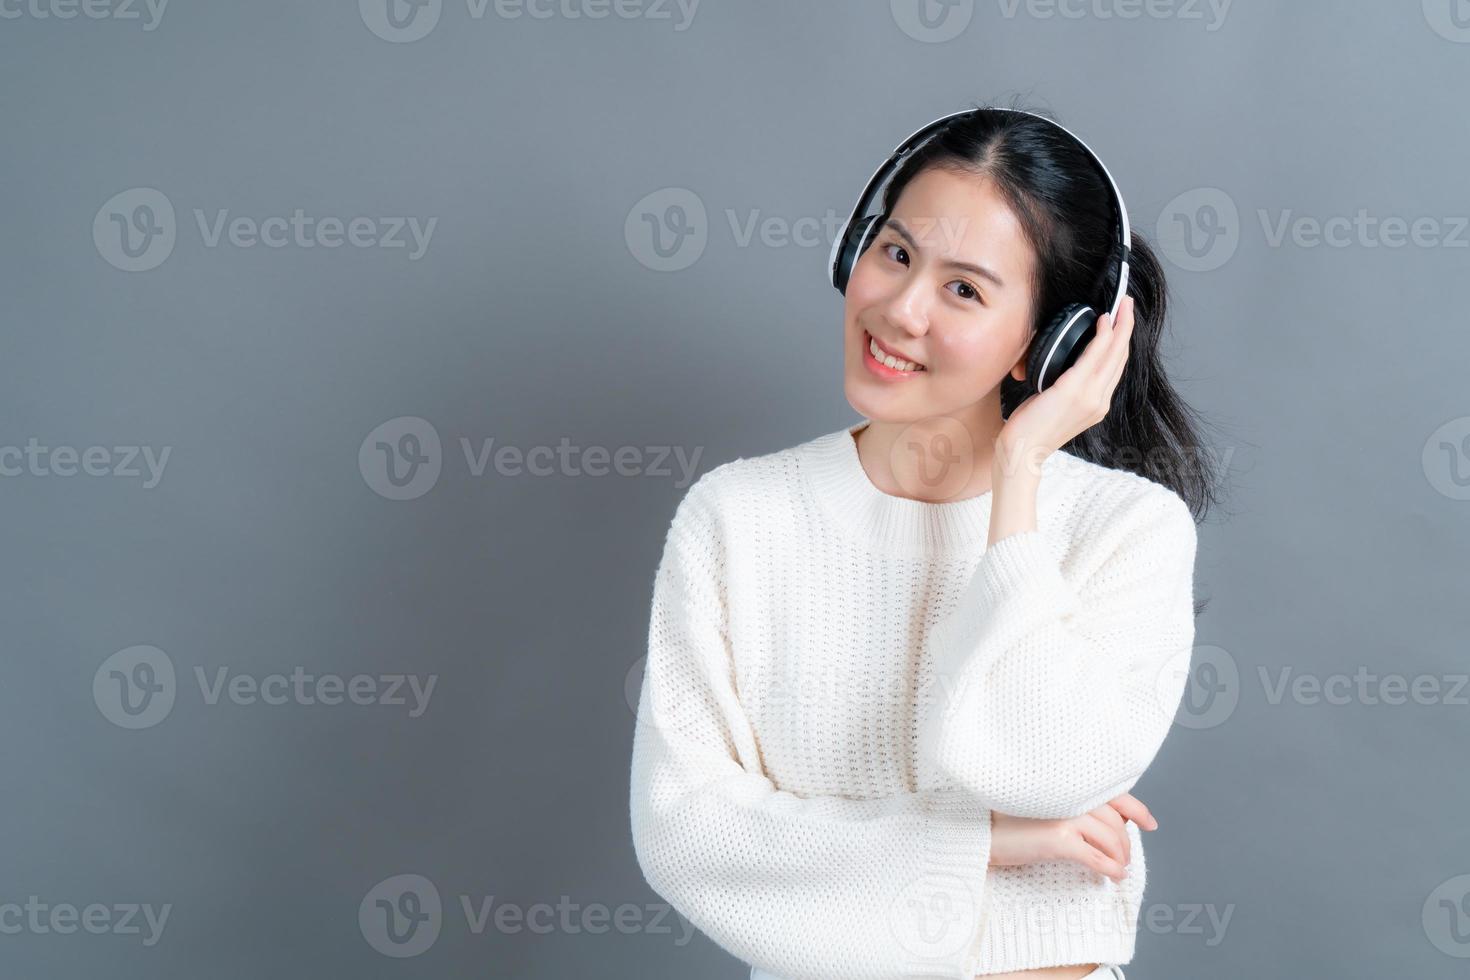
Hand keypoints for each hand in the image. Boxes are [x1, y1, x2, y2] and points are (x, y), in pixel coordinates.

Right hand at [987, 792, 1157, 882]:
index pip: (1114, 794)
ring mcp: (1066, 816)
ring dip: (1120, 857)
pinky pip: (1097, 858)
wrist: (979, 831)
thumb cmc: (1005, 820)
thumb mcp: (1041, 806)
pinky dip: (1111, 869)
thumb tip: (1102, 825)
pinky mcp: (1060, 839)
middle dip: (1125, 843)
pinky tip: (1114, 876)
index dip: (1137, 809)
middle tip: (1125, 858)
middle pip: (1115, 822)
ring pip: (1111, 840)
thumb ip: (1069, 806)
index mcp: (1067, 785)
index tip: (1150, 823)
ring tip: (1120, 869)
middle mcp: (1070, 796)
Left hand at [995, 296, 1134, 470]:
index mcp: (1097, 405)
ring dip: (1119, 326)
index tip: (1122, 320)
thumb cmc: (1031, 429)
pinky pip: (1094, 357)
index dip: (1122, 341)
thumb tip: (1062, 368)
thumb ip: (1066, 388)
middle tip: (1127, 303)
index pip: (1116, 368)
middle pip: (1120, 357)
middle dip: (1127, 327)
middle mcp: (1099, 401)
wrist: (1022, 453)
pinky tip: (1102, 322)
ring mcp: (1090, 397)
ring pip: (1113, 354)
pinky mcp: (1074, 391)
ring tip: (1121, 306)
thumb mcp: (1055, 405)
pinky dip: (1101, 337)